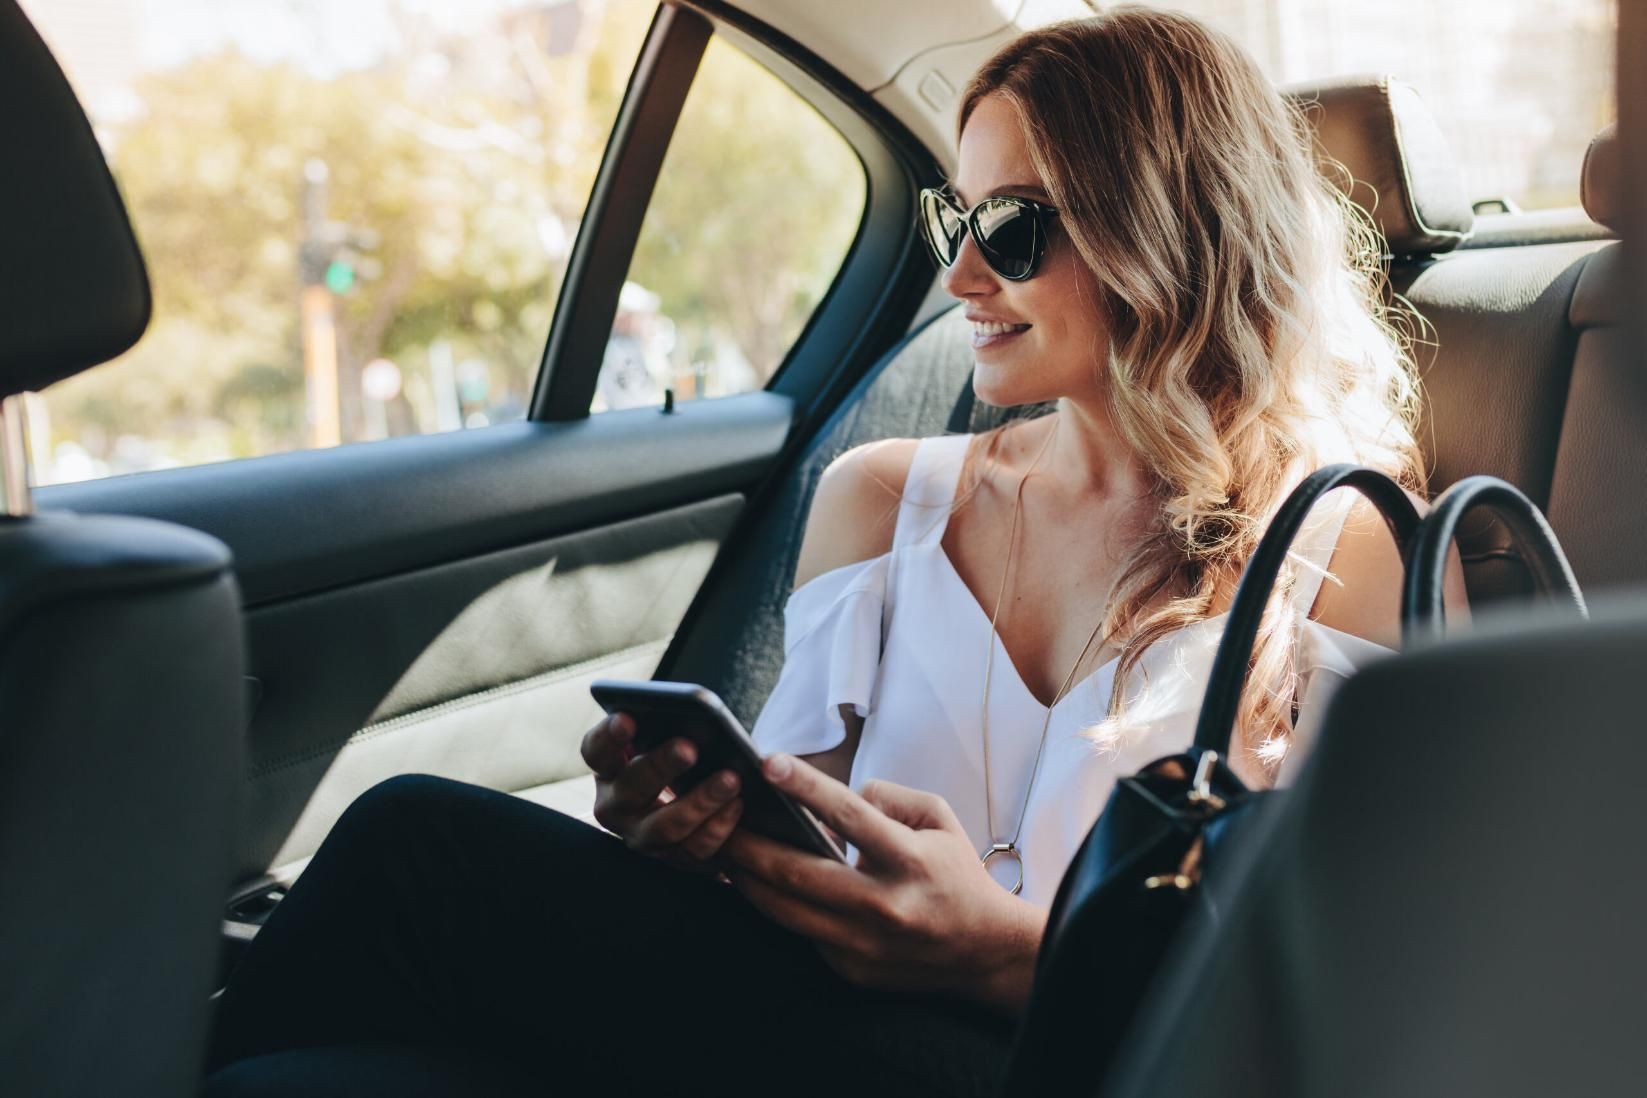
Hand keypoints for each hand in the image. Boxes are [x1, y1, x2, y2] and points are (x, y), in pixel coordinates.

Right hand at [580, 712, 742, 873]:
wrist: (689, 801)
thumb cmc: (675, 757)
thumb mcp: (663, 739)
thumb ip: (667, 726)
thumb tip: (694, 715)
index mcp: (607, 767)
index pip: (596, 750)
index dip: (609, 736)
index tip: (627, 719)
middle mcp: (615, 805)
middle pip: (632, 788)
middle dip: (661, 767)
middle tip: (689, 748)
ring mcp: (640, 835)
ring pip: (664, 826)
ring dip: (699, 802)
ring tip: (730, 779)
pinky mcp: (671, 857)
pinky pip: (693, 848)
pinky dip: (718, 827)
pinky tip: (737, 804)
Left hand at [721, 753, 1045, 1012]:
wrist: (983, 952)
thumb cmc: (956, 875)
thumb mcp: (939, 820)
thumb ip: (889, 797)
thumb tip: (837, 795)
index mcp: (909, 861)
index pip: (850, 816)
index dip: (805, 786)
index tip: (768, 762)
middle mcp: (883, 906)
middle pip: (798, 872)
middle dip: (750, 843)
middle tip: (720, 816)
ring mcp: (862, 944)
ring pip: (785, 909)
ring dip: (748, 878)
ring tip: (725, 850)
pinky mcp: (849, 968)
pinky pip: (800, 930)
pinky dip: (775, 905)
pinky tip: (757, 882)